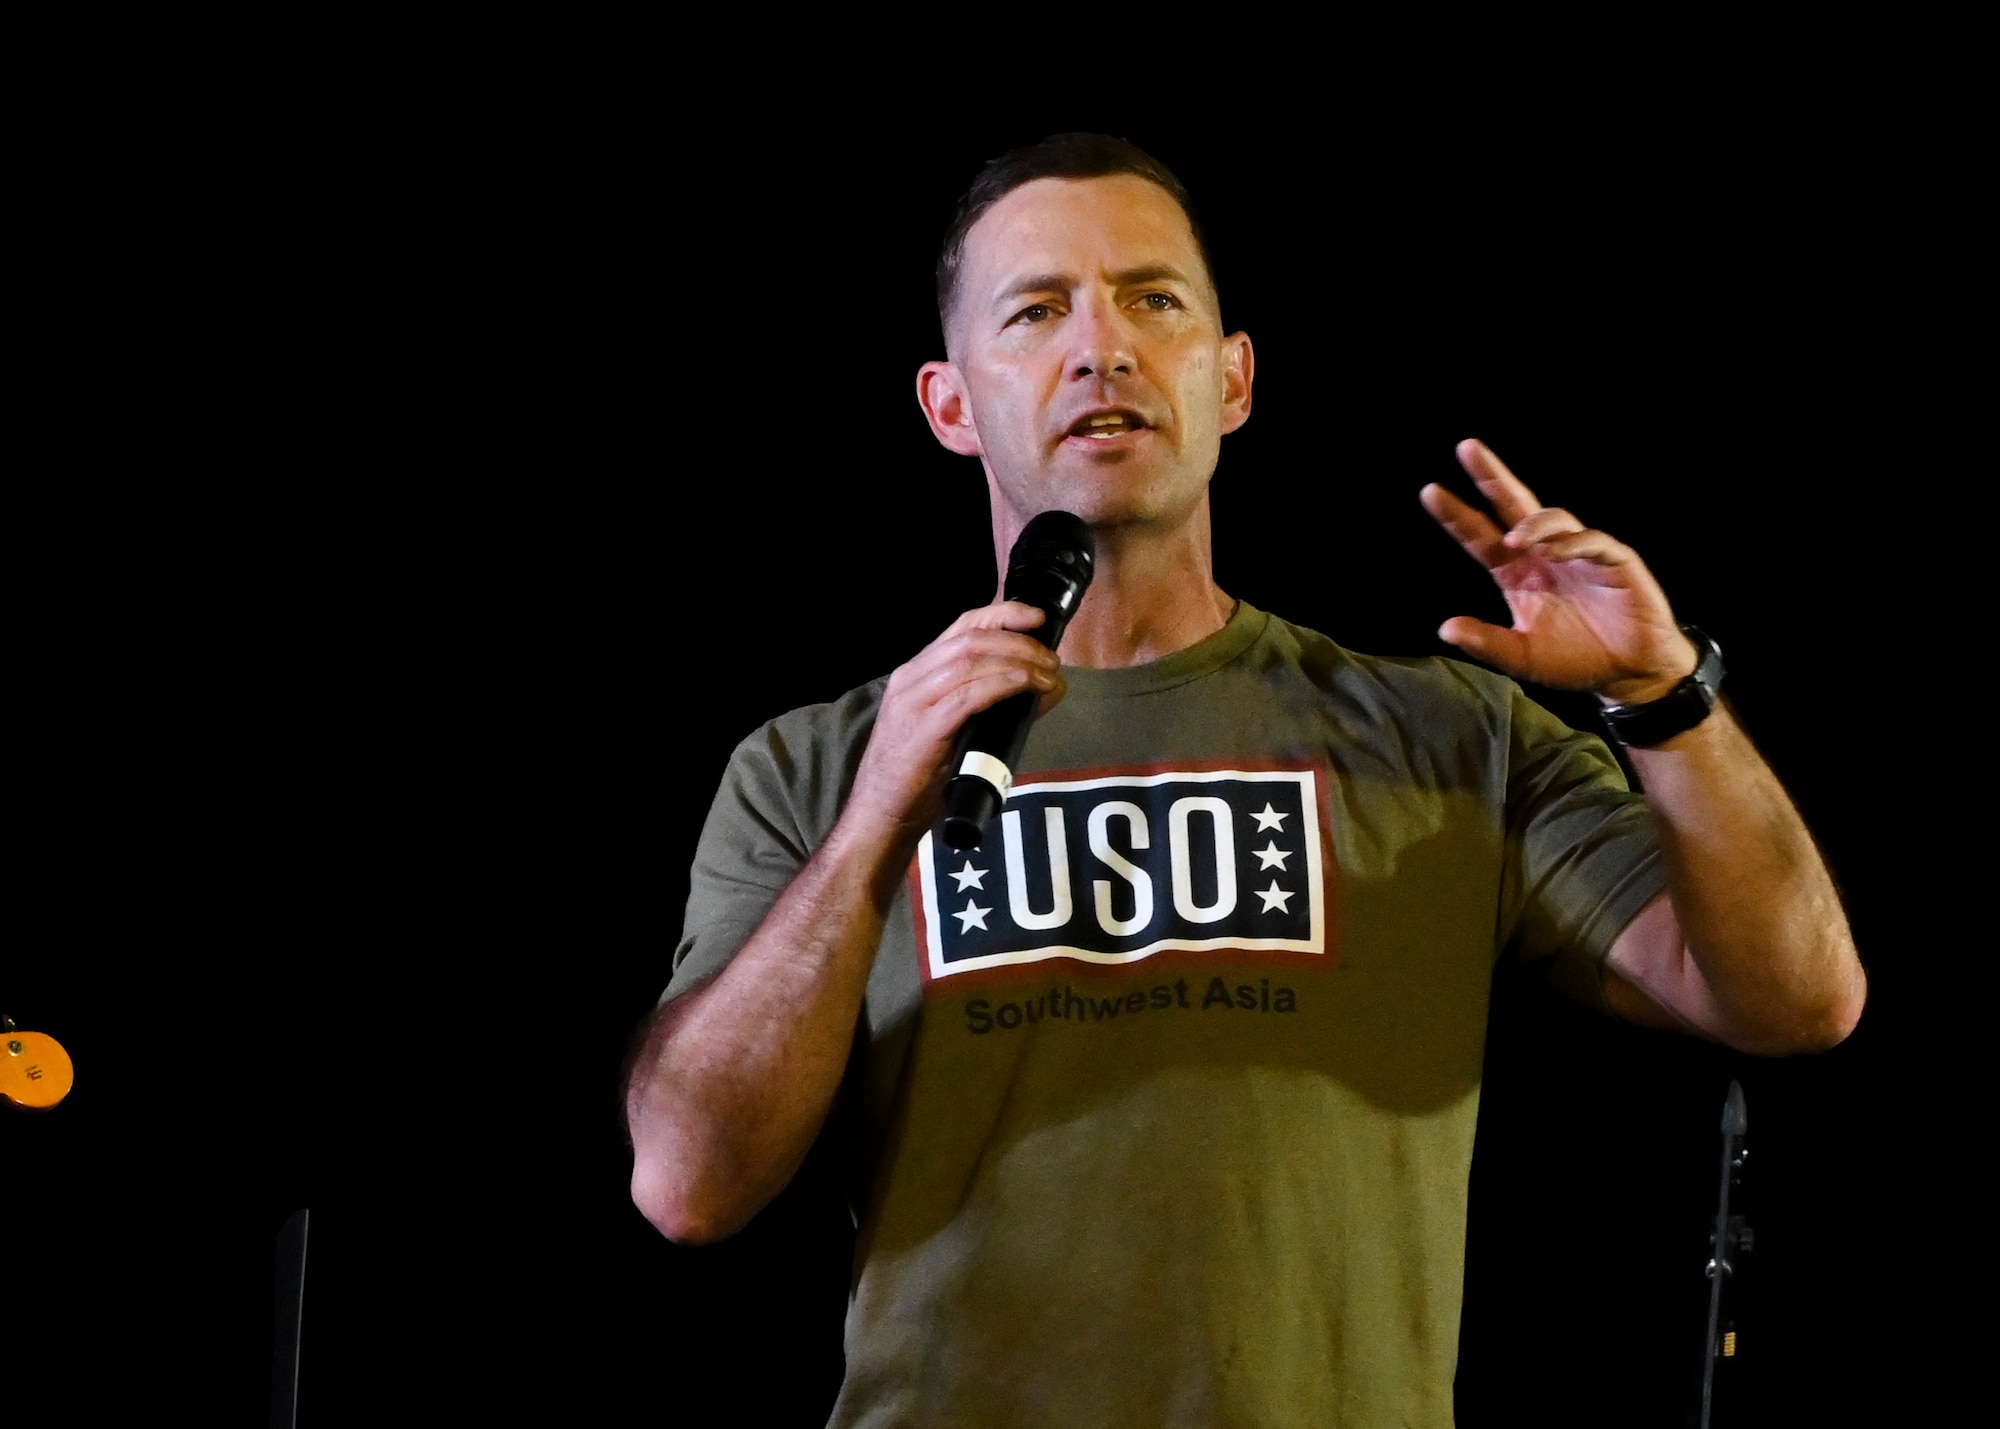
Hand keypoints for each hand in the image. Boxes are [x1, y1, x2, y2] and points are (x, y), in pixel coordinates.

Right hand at [843, 600, 1064, 840]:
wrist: (881, 814)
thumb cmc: (918, 776)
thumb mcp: (954, 729)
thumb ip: (989, 704)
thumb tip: (1045, 688)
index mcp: (916, 673)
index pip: (962, 627)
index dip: (1002, 615)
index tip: (1037, 618)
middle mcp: (911, 678)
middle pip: (970, 638)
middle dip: (1018, 641)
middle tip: (1051, 659)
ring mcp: (913, 702)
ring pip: (969, 660)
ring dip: (1017, 661)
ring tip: (1047, 674)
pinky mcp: (923, 729)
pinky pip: (968, 695)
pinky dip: (1002, 684)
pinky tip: (1024, 685)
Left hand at [1420, 439, 1696, 703]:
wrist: (1627, 673)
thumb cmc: (1575, 660)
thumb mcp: (1522, 657)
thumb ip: (1487, 643)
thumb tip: (1444, 628)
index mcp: (1517, 574)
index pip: (1481, 537)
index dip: (1458, 516)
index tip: (1430, 492)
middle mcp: (1544, 555)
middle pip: (1514, 506)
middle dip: (1491, 477)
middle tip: (1467, 448)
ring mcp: (1580, 554)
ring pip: (1554, 519)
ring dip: (1533, 524)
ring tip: (1513, 540)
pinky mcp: (1615, 562)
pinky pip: (1594, 542)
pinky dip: (1573, 543)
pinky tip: (1555, 553)